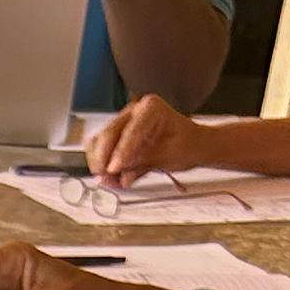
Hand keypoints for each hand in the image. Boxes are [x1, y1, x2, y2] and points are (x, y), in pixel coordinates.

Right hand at [86, 95, 207, 187]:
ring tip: (109, 181)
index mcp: (150, 107)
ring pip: (99, 142)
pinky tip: (110, 178)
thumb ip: (143, 163)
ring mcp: (122, 124)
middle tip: (106, 178)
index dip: (121, 152)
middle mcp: (133, 112)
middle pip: (108, 134)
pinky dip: (101, 165)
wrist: (191, 145)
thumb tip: (122, 176)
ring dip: (100, 163)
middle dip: (104, 158)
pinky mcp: (116, 138)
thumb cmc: (186, 144)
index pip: (130, 131)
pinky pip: (100, 150)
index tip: (114, 169)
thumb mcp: (168, 155)